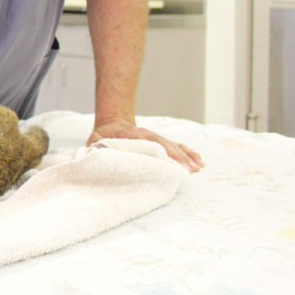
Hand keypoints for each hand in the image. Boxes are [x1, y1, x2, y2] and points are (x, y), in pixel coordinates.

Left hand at [87, 118, 204, 172]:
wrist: (112, 123)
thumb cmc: (104, 134)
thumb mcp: (96, 138)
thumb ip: (96, 145)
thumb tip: (98, 153)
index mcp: (135, 135)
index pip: (152, 144)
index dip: (163, 153)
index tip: (172, 164)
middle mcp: (149, 136)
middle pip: (167, 146)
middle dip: (180, 158)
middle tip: (191, 171)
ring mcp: (156, 139)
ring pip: (175, 146)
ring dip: (187, 156)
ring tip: (199, 167)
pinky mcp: (160, 144)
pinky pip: (177, 148)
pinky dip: (188, 153)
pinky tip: (199, 161)